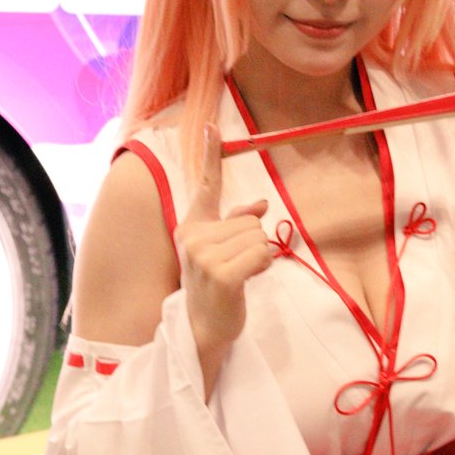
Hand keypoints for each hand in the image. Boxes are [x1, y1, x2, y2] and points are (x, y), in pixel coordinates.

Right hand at [174, 123, 271, 384]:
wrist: (204, 328)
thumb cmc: (216, 288)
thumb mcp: (222, 252)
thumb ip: (237, 225)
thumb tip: (261, 204)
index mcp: (191, 227)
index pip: (205, 186)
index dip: (210, 154)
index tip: (211, 125)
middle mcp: (193, 237)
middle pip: (249, 222)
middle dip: (252, 245)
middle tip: (236, 268)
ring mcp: (205, 255)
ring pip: (258, 238)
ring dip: (258, 258)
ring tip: (239, 277)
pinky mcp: (221, 274)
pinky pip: (262, 254)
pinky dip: (262, 268)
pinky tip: (246, 282)